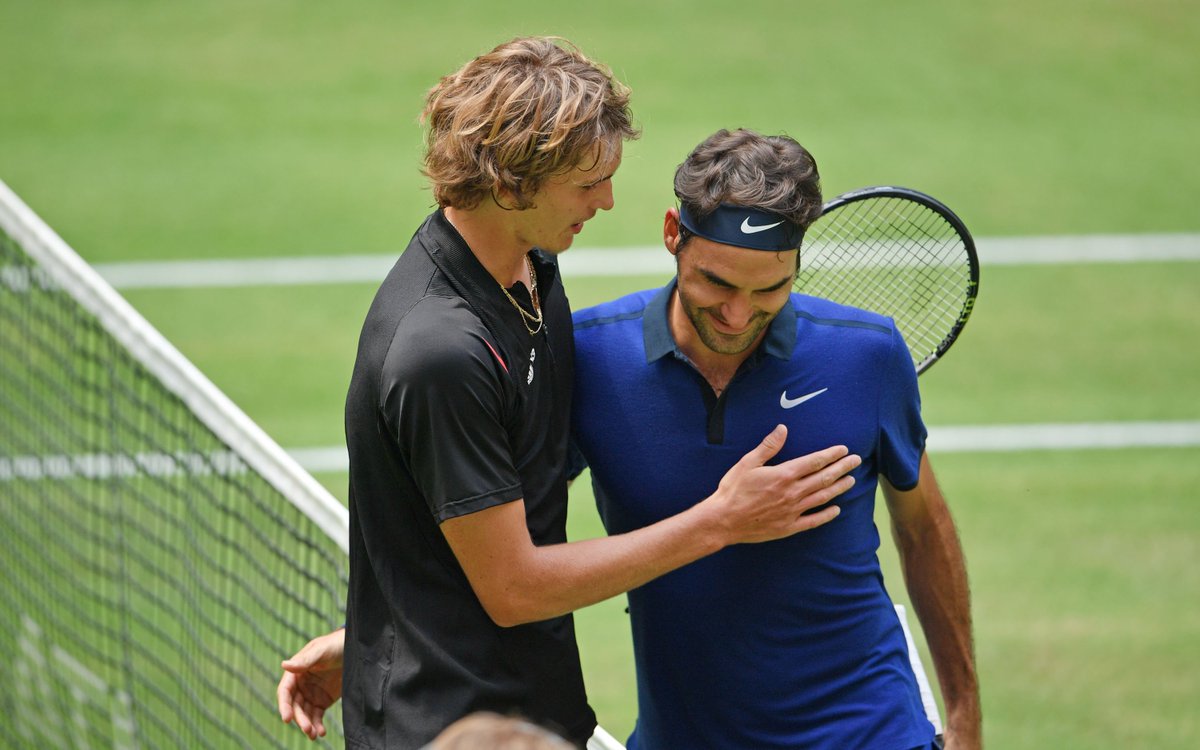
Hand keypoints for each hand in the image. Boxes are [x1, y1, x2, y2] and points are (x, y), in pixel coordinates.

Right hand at [277, 628, 345, 739]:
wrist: (355, 649)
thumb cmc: (335, 645)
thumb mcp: (321, 651)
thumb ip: (305, 661)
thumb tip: (284, 665)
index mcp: (296, 672)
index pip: (285, 691)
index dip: (284, 705)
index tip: (286, 718)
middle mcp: (301, 685)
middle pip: (295, 706)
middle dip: (299, 718)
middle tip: (307, 729)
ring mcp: (311, 694)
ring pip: (305, 713)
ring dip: (307, 724)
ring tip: (314, 734)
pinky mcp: (323, 701)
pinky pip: (317, 715)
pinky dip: (317, 724)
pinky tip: (321, 732)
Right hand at [709, 425, 859, 543]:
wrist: (723, 520)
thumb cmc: (733, 490)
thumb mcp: (748, 463)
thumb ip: (768, 446)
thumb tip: (783, 429)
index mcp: (784, 475)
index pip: (815, 462)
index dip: (831, 454)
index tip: (843, 449)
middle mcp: (792, 492)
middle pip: (824, 478)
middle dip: (842, 468)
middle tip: (856, 461)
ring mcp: (792, 511)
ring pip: (822, 497)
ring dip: (839, 488)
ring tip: (851, 481)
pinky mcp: (788, 527)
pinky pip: (813, 521)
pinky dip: (826, 515)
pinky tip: (836, 510)